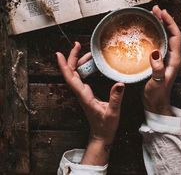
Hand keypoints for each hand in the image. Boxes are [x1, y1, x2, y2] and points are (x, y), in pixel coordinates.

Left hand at [56, 42, 124, 164]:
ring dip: (79, 61)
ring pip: (76, 73)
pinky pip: (81, 76)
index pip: (70, 77)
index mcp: (83, 95)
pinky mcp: (86, 93)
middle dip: (73, 57)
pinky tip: (91, 63)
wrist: (101, 135)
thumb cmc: (105, 126)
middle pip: (71, 72)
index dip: (64, 65)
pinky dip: (84, 67)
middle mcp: (80, 92)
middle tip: (78, 44)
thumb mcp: (112, 112)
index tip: (59, 53)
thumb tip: (120, 83)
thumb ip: (115, 98)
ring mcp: (82, 92)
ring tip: (89, 52)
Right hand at [143, 6, 180, 114]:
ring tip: (152, 15)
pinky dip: (154, 32)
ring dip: (160, 24)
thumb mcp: (156, 83)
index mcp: (174, 60)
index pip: (175, 36)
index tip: (162, 12)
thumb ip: (157, 70)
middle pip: (171, 33)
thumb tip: (155, 53)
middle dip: (164, 19)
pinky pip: (158, 41)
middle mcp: (172, 56)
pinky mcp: (159, 59)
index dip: (170, 23)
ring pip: (165, 36)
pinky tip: (147, 30)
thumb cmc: (156, 95)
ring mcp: (165, 57)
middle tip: (155, 9)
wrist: (155, 104)